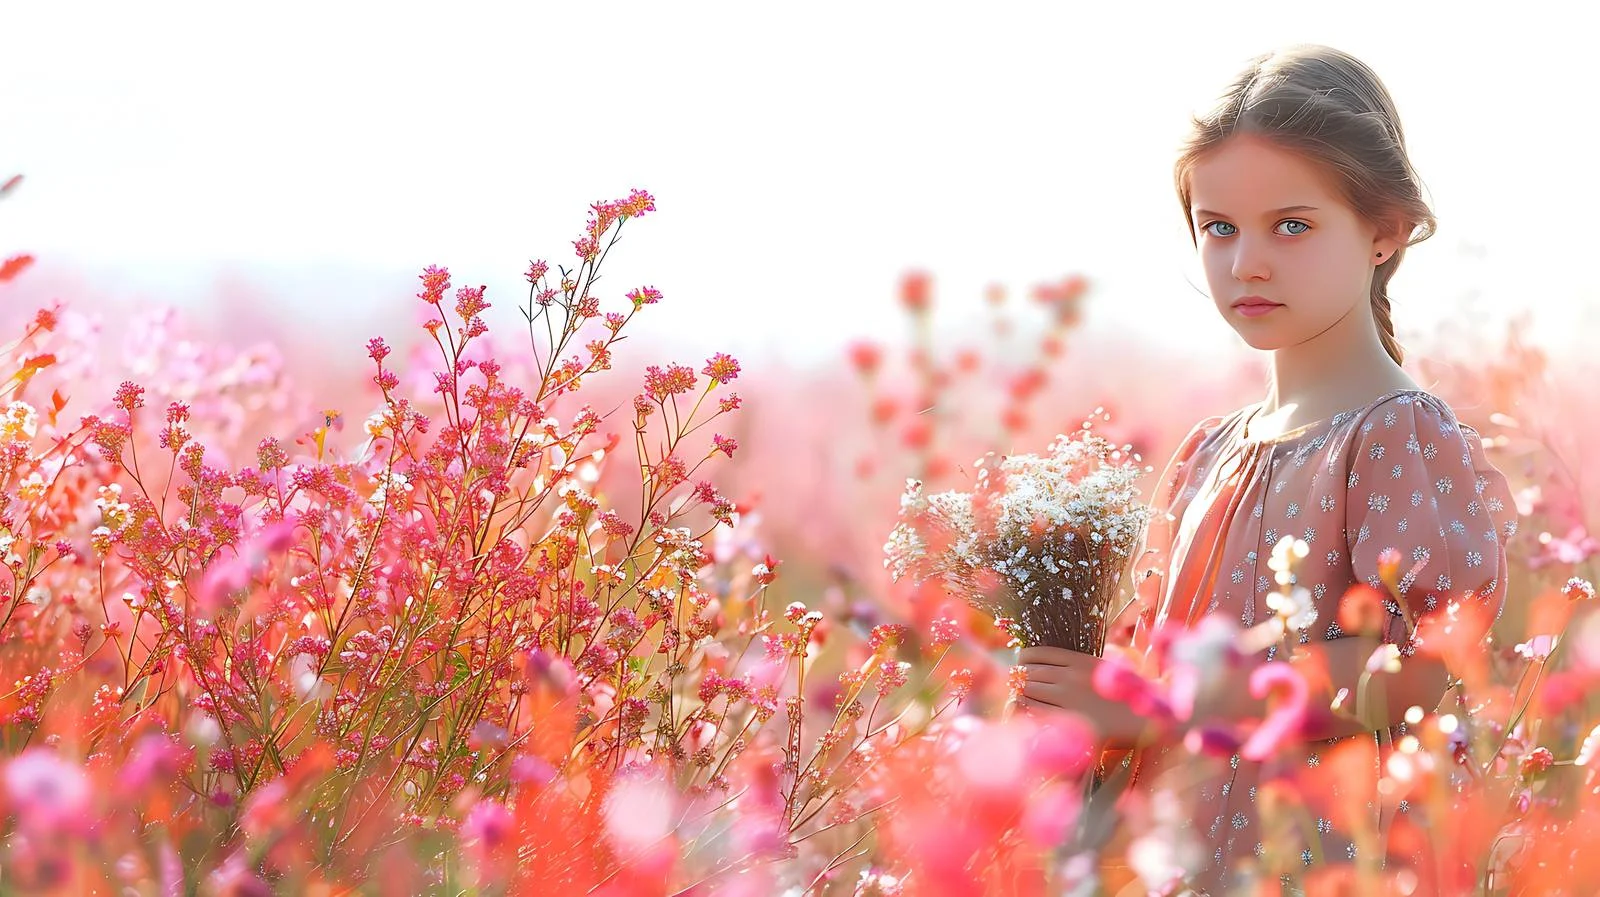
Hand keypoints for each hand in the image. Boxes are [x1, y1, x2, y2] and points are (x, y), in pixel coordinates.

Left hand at [1015, 646, 1147, 747]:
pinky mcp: (1069, 721)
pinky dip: (1025, 710)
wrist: (1146, 720)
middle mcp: (1071, 676)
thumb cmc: (1123, 696)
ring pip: (1028, 690)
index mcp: (1079, 660)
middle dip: (1019, 679)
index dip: (1023, 660)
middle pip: (1028, 672)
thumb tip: (1046, 664)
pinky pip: (1034, 711)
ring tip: (1022, 699)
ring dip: (1020, 694)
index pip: (1035, 653)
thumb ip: (1075, 666)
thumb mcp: (1101, 669)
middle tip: (1019, 686)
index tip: (1021, 666)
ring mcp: (1069, 699)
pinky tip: (1028, 712)